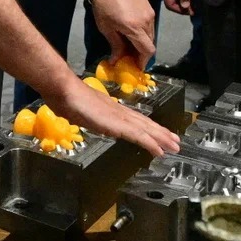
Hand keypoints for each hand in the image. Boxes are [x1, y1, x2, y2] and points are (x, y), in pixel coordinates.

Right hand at [42, 75, 180, 157]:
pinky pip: (138, 136)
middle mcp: (119, 112)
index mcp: (111, 109)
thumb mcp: (80, 110)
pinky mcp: (117, 124)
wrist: (64, 90)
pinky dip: (150, 143)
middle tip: (175, 141)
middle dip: (161, 133)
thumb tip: (86, 117)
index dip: (148, 127)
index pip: (135, 119)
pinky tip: (159, 150)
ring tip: (174, 146)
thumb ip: (87, 115)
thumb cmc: (67, 98)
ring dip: (161, 138)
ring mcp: (119, 117)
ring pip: (145, 129)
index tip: (159, 132)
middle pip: (145, 124)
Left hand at [90, 0, 155, 63]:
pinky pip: (150, 24)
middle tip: (130, 56)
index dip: (143, 61)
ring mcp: (150, 13)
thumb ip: (115, 45)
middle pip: (150, 43)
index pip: (147, 50)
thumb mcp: (106, 27)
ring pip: (151, 34)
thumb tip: (116, 60)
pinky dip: (143, 31)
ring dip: (142, 41)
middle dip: (141, 52)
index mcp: (135, 28)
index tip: (135, 66)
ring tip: (130, 42)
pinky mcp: (150, 7)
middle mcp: (146, 21)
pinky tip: (132, 30)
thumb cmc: (104, 5)